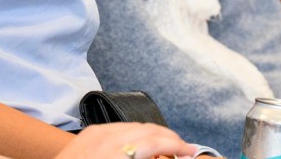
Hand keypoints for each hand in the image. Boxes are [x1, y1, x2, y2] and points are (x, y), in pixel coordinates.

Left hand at [55, 123, 201, 158]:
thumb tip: (164, 157)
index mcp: (114, 154)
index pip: (154, 142)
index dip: (177, 146)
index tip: (190, 152)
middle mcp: (105, 138)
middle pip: (147, 129)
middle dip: (169, 138)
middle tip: (184, 149)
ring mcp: (96, 132)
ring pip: (135, 125)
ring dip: (154, 134)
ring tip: (166, 145)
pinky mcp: (90, 131)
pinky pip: (119, 126)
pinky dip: (135, 131)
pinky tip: (142, 141)